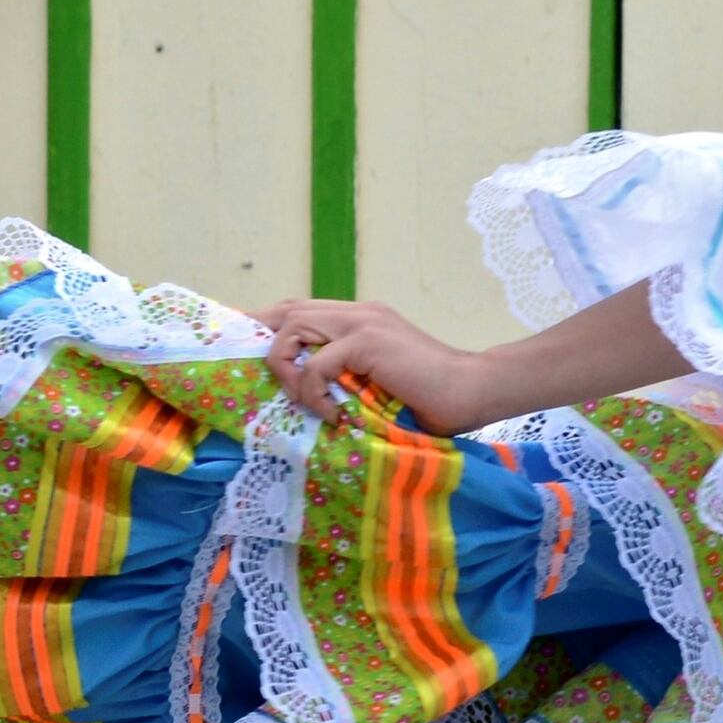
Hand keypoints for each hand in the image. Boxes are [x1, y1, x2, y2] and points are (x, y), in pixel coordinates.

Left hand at [249, 298, 503, 433]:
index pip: (301, 310)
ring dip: (287, 368)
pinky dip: (314, 392)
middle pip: (288, 309)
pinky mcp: (368, 342)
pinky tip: (334, 414)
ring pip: (294, 327)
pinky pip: (317, 364)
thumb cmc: (434, 398)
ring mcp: (364, 323)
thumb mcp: (379, 382)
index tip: (246, 348)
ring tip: (305, 401)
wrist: (475, 390)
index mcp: (362, 319)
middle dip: (261, 338)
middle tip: (249, 372)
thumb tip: (310, 396)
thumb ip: (348, 377)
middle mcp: (359, 313)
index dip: (268, 325)